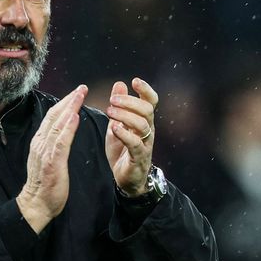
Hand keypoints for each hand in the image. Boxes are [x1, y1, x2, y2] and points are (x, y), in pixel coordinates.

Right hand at [17, 85, 86, 233]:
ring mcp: (45, 152)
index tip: (76, 92)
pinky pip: (61, 141)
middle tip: (81, 87)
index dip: (65, 103)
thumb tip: (62, 132)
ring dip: (70, 108)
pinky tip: (75, 116)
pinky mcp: (52, 162)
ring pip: (57, 124)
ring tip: (80, 95)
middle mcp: (41, 143)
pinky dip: (68, 128)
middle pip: (55, 115)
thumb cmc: (46, 184)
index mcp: (40, 142)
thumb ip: (54, 145)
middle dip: (69, 100)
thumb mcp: (48, 159)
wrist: (36, 204)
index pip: (52, 117)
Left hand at [105, 78, 158, 195]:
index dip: (146, 90)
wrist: (127, 179)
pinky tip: (114, 128)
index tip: (135, 81)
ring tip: (109, 112)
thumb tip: (119, 83)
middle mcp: (148, 131)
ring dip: (125, 116)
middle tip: (112, 100)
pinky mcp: (139, 158)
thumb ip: (119, 106)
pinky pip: (135, 144)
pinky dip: (125, 134)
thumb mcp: (117, 124)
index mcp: (144, 121)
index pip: (151, 102)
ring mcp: (145, 144)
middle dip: (130, 102)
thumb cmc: (123, 150)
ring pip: (142, 125)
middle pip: (147, 110)